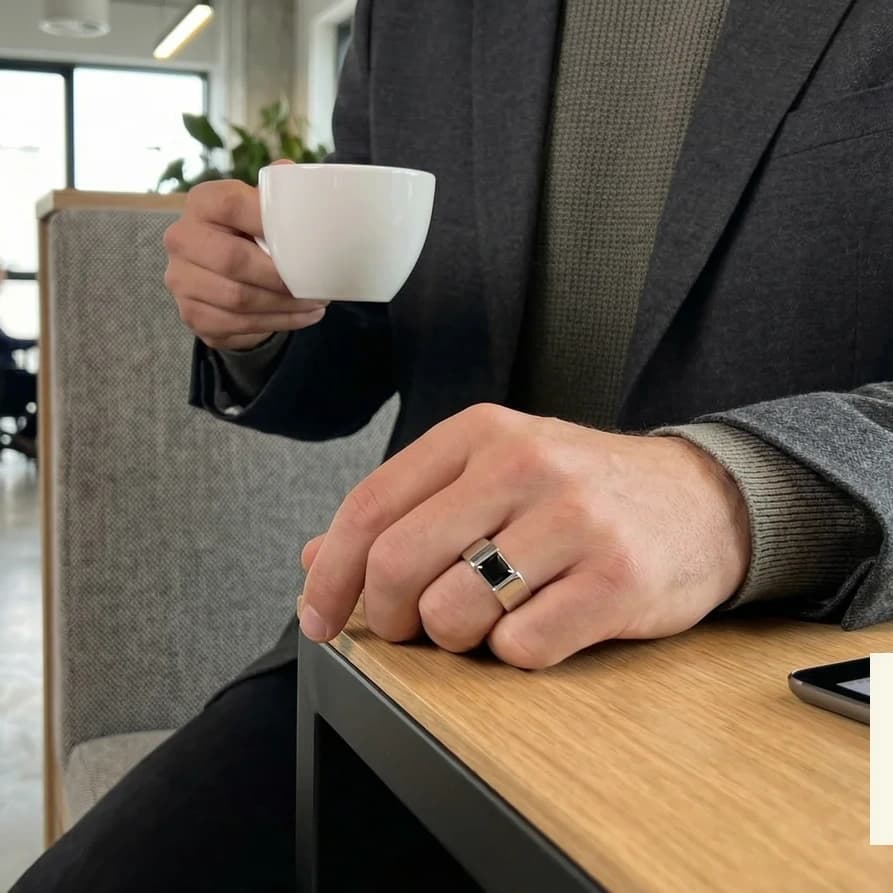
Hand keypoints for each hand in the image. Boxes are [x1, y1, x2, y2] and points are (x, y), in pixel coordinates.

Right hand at [163, 162, 327, 350]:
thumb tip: (304, 181)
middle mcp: (182, 239)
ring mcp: (181, 280)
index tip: (306, 240)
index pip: (233, 205)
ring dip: (285, 305)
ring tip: (316, 303)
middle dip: (282, 278)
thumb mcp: (263, 208)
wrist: (224, 275)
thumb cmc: (252, 234)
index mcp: (202, 202)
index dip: (271, 222)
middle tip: (316, 285)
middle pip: (234, 260)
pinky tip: (301, 317)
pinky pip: (238, 324)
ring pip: (238, 299)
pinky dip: (277, 323)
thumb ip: (281, 192)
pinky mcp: (193, 315)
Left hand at [299, 404, 751, 668]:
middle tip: (408, 627)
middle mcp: (524, 465)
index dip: (330, 574)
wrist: (701, 499)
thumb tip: (319, 557)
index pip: (370, 506)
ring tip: (492, 615)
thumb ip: (407, 509)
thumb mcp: (492, 475)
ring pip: (453, 612)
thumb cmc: (583, 492)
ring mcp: (573, 520)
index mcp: (480, 434)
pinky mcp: (616, 579)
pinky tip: (545, 621)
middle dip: (387, 616)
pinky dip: (517, 652)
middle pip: (397, 563)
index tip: (320, 617)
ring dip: (456, 636)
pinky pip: (522, 648)